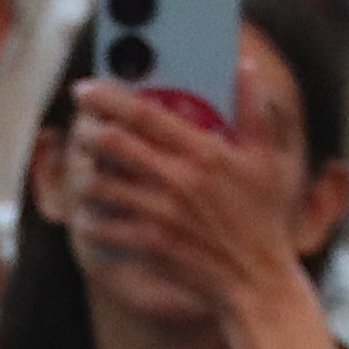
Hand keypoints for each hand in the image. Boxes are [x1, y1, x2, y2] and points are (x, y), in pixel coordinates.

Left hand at [60, 81, 322, 348]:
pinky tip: (89, 213)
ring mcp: (161, 215)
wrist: (258, 281)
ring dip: (84, 174)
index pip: (144, 114)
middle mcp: (179, 180)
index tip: (86, 89)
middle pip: (113, 144)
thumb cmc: (264, 220)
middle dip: (87, 131)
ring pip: (99, 184)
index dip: (108, 97)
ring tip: (82, 169)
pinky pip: (101, 226)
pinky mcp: (149, 245)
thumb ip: (254, 110)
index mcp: (205, 153)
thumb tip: (245, 67)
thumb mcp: (268, 161)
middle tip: (80, 128)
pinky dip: (88, 218)